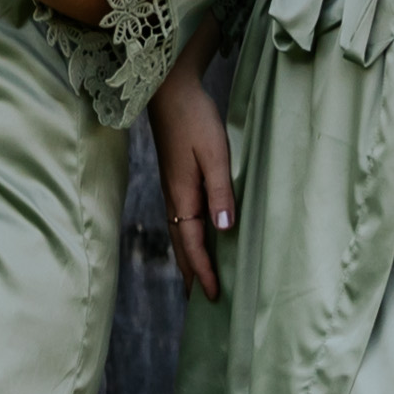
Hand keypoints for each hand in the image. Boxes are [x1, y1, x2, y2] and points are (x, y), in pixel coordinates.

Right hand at [147, 61, 235, 299]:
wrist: (170, 91)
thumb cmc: (195, 119)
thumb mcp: (214, 155)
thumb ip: (220, 192)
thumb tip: (223, 231)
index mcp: (182, 195)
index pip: (191, 245)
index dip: (203, 271)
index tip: (213, 296)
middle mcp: (173, 198)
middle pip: (180, 246)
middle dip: (190, 275)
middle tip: (200, 302)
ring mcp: (172, 189)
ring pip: (178, 235)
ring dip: (187, 260)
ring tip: (196, 281)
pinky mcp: (175, 180)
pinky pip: (180, 221)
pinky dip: (187, 241)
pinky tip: (194, 241)